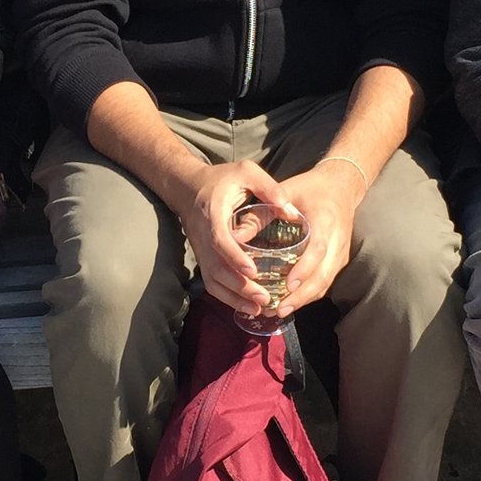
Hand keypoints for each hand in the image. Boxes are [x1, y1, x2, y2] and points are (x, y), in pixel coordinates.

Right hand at [172, 157, 299, 318]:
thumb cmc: (221, 179)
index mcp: (213, 214)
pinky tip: (248, 307)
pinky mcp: (203, 259)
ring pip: (213, 281)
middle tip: (265, 298)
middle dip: (240, 287)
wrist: (188, 188)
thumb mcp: (246, 172)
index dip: (235, 257)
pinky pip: (212, 284)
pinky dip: (228, 298)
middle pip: (217, 268)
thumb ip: (269, 188)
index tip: (253, 271)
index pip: (220, 240)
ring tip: (260, 308)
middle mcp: (202, 237)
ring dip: (235, 298)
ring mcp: (201, 251)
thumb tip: (292, 211)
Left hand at [268, 159, 365, 316]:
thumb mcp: (286, 192)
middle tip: (279, 308)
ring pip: (325, 283)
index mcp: (326, 222)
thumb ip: (262, 213)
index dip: (304, 269)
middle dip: (302, 295)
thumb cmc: (310, 188)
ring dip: (304, 299)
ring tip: (279, 310)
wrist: (341, 187)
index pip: (318, 250)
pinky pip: (324, 282)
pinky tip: (289, 302)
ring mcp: (340, 254)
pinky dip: (308, 294)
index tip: (288, 284)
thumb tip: (234, 236)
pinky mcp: (337, 261)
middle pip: (323, 275)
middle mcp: (337, 241)